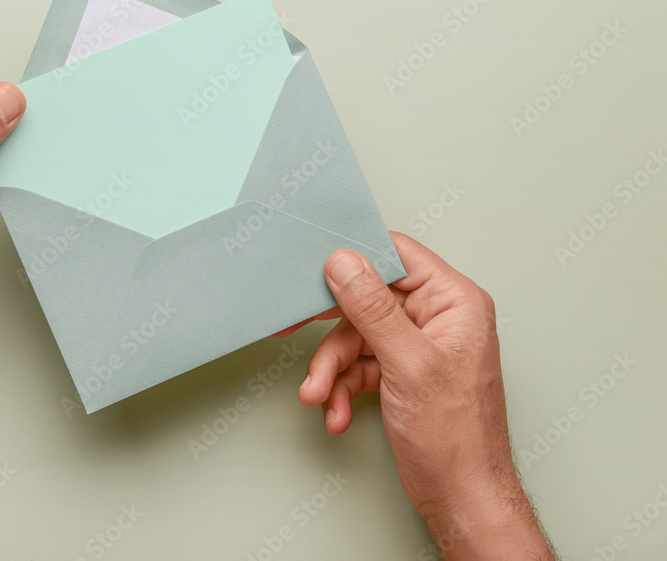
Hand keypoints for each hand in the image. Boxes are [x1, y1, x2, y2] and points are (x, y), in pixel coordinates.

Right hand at [296, 233, 553, 557]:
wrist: (461, 497)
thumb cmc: (457, 438)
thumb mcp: (408, 365)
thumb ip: (373, 309)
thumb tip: (344, 262)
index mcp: (453, 302)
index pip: (396, 255)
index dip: (354, 260)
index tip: (314, 271)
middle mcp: (437, 317)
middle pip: (368, 299)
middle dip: (332, 329)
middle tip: (292, 328)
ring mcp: (418, 346)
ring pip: (356, 338)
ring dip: (331, 369)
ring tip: (318, 396)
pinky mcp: (401, 373)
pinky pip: (359, 365)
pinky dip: (342, 388)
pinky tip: (336, 411)